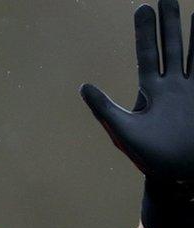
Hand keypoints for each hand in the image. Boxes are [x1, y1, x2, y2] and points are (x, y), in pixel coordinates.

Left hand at [81, 0, 193, 227]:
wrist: (178, 176)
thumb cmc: (149, 157)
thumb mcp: (123, 131)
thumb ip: (105, 108)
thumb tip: (83, 85)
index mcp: (152, 91)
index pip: (147, 53)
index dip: (145, 32)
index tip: (143, 7)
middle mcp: (174, 86)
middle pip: (173, 46)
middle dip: (171, 22)